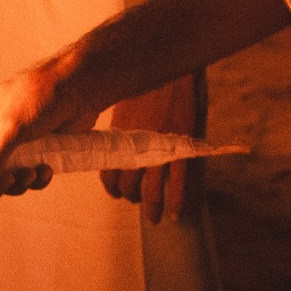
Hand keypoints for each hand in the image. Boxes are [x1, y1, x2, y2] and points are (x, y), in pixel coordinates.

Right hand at [0, 60, 91, 201]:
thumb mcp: (10, 129)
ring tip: (34, 171)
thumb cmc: (39, 96)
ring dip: (20, 182)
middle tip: (14, 178)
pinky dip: (36, 178)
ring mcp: (10, 142)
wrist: (79, 87)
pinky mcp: (32, 150)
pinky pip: (26, 176)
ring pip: (5, 179)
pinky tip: (47, 169)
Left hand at [96, 73, 203, 224]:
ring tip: (153, 219)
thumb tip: (114, 143)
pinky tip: (175, 216)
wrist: (174, 71)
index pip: (107, 171)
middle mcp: (137, 146)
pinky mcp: (183, 149)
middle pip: (128, 184)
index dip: (110, 186)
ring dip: (151, 208)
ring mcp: (161, 150)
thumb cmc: (148, 85)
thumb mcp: (126, 105)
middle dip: (130, 197)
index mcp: (120, 135)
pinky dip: (177, 203)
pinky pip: (179, 185)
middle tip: (135, 202)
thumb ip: (122, 127)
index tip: (115, 192)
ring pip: (152, 191)